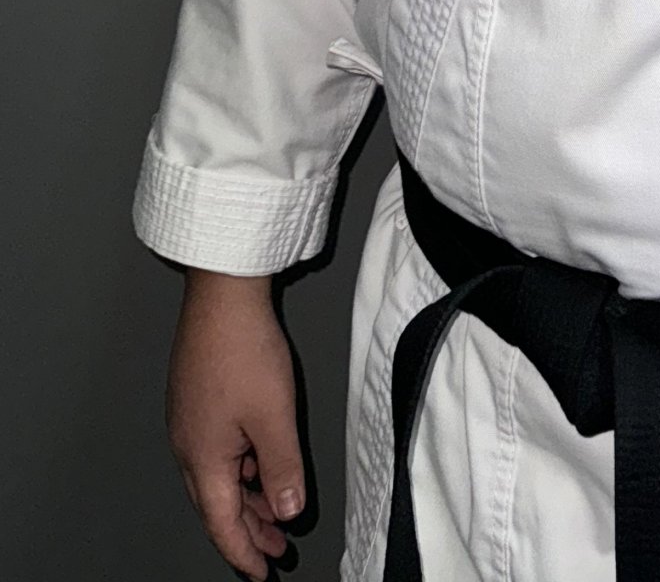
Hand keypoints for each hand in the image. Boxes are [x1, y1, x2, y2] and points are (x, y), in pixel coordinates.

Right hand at [166, 269, 305, 578]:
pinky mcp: (196, 397)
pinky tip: (259, 460)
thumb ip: (282, 468)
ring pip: (217, 475)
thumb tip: (286, 509)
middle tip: (275, 549)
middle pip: (217, 503)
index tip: (262, 572)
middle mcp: (187, 444)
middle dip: (248, 529)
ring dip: (246, 496)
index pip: (222, 523)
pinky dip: (239, 466)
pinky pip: (216, 448)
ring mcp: (188, 420)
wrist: (222, 293)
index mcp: (201, 457)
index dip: (244, 552)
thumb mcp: (275, 416)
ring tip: (275, 508)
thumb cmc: (242, 347)